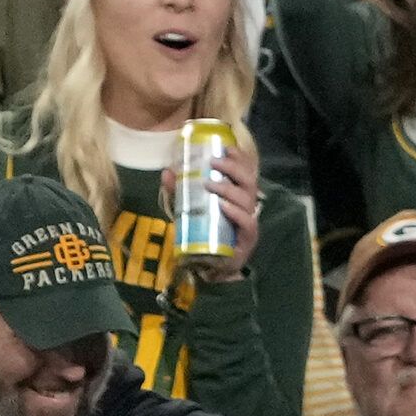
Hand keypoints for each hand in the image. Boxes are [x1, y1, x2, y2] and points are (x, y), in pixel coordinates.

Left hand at [162, 147, 261, 280]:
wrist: (212, 268)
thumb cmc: (205, 234)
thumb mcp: (190, 209)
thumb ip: (179, 192)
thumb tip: (167, 171)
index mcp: (238, 195)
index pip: (245, 171)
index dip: (239, 158)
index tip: (225, 147)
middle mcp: (248, 206)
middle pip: (249, 181)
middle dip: (233, 169)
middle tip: (214, 163)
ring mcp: (249, 222)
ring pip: (247, 200)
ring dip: (229, 188)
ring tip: (209, 184)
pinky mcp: (247, 239)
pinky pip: (247, 222)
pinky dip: (235, 212)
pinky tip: (222, 205)